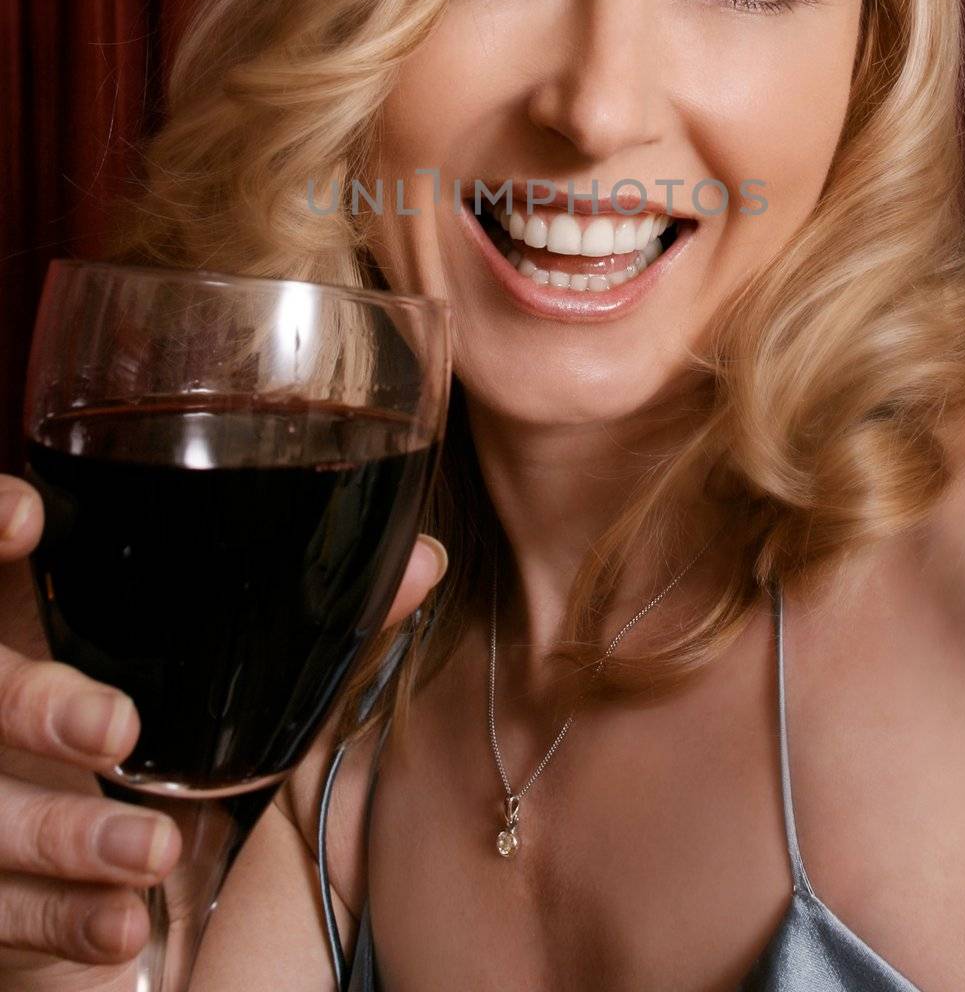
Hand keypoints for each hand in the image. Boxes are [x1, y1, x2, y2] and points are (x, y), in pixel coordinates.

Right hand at [0, 474, 447, 983]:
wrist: (168, 943)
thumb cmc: (207, 792)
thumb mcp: (273, 714)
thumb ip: (334, 635)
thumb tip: (424, 558)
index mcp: (61, 645)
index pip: (6, 581)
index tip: (38, 519)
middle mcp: (8, 726)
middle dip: (33, 700)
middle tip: (116, 728)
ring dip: (67, 832)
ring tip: (152, 850)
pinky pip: (3, 915)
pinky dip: (65, 919)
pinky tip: (121, 926)